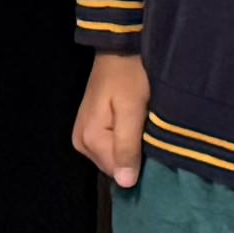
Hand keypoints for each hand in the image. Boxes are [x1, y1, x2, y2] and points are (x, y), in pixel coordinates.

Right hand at [75, 54, 150, 189]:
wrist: (120, 48)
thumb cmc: (129, 76)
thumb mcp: (132, 110)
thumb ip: (127, 147)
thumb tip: (125, 184)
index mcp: (88, 140)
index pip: (118, 172)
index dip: (138, 162)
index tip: (151, 143)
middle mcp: (81, 142)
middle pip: (114, 166)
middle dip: (133, 154)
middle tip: (147, 130)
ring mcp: (84, 135)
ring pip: (114, 157)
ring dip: (131, 147)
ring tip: (142, 125)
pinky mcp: (92, 128)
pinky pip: (111, 146)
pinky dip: (126, 140)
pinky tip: (135, 126)